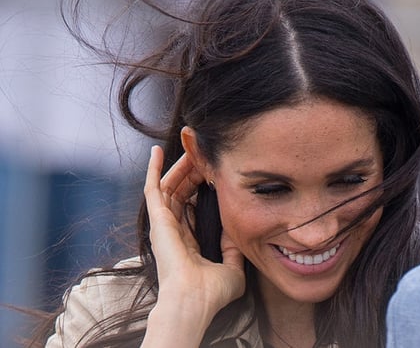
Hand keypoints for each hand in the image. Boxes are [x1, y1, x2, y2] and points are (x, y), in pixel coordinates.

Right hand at [141, 146, 244, 345]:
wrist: (195, 300)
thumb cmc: (212, 293)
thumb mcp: (233, 268)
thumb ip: (234, 251)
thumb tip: (238, 233)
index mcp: (188, 242)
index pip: (192, 207)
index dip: (201, 188)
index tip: (214, 173)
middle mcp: (173, 232)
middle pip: (180, 192)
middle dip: (192, 172)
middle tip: (204, 155)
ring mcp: (164, 225)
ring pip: (169, 186)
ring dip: (180, 167)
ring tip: (191, 149)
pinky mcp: (157, 220)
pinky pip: (152, 188)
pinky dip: (153, 170)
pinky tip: (157, 151)